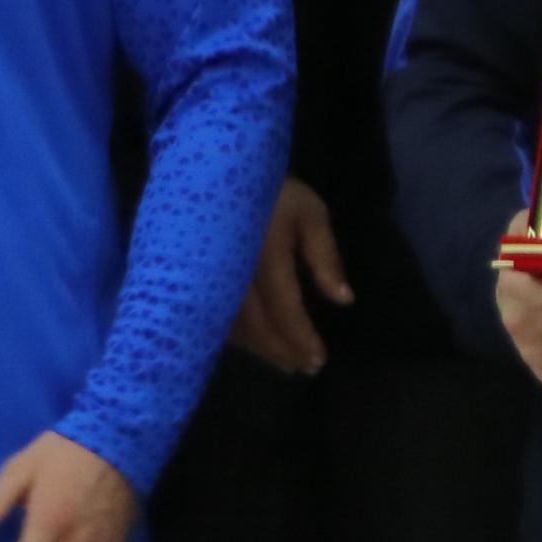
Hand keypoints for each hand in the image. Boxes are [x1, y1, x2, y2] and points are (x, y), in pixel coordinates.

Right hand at [228, 177, 352, 373]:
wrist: (220, 172)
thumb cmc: (275, 192)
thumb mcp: (311, 214)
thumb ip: (326, 256)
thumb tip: (344, 299)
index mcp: (265, 256)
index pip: (284, 310)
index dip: (301, 339)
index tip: (318, 359)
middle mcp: (234, 273)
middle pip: (258, 327)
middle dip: (283, 351)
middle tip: (307, 368)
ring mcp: (212, 278)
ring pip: (235, 328)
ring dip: (262, 350)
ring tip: (288, 364)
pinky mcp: (198, 280)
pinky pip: (215, 318)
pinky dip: (239, 338)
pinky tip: (257, 345)